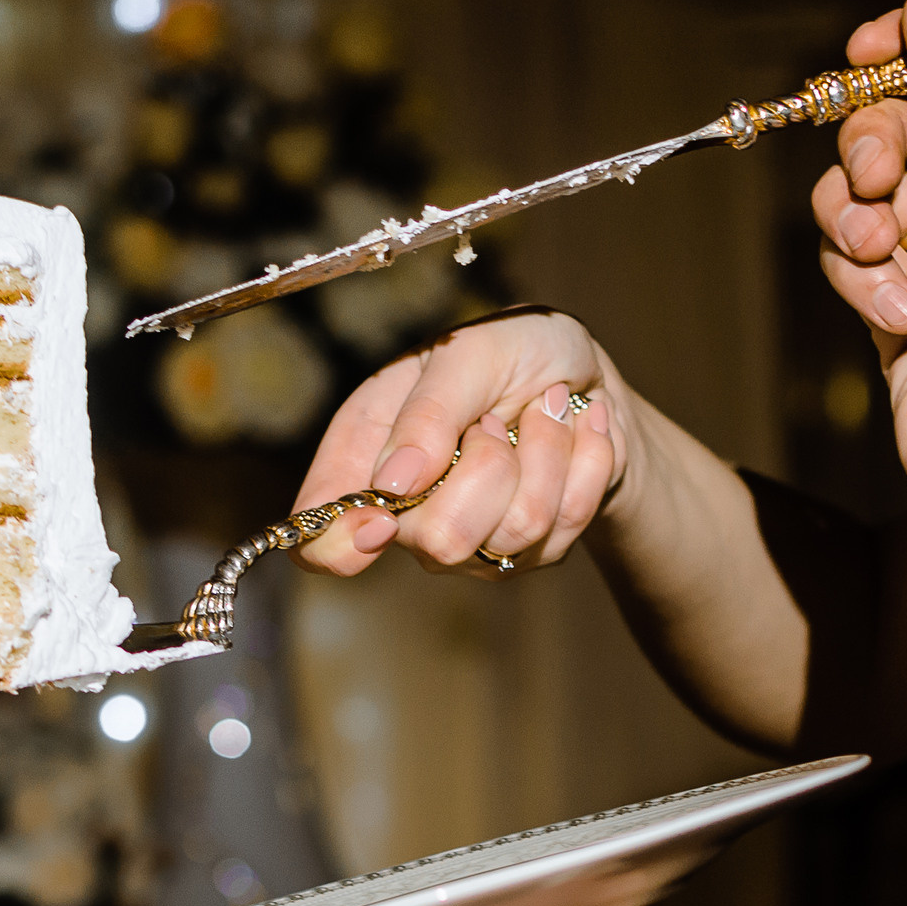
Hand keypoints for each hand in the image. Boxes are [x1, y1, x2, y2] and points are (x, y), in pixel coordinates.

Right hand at [289, 310, 628, 579]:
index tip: (381, 520)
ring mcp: (468, 541)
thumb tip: (392, 484)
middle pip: (441, 541)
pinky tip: (577, 433)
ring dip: (547, 454)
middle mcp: (407, 512)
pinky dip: (584, 464)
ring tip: (545, 412)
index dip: (340, 544)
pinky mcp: (526, 553)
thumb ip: (428, 412)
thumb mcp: (468, 353)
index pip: (319, 537)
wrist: (587, 376)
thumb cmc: (514, 352)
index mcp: (367, 454)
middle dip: (490, 465)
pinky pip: (564, 528)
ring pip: (514, 533)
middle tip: (495, 418)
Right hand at [812, 0, 906, 702]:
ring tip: (891, 264)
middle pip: (896, 127)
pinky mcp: (905, 311)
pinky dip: (861, 288)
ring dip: (857, 227)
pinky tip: (900, 323)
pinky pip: (852, 266)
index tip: (860, 56)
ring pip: (860, 199)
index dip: (905, 54)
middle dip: (872, 152)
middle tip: (884, 183)